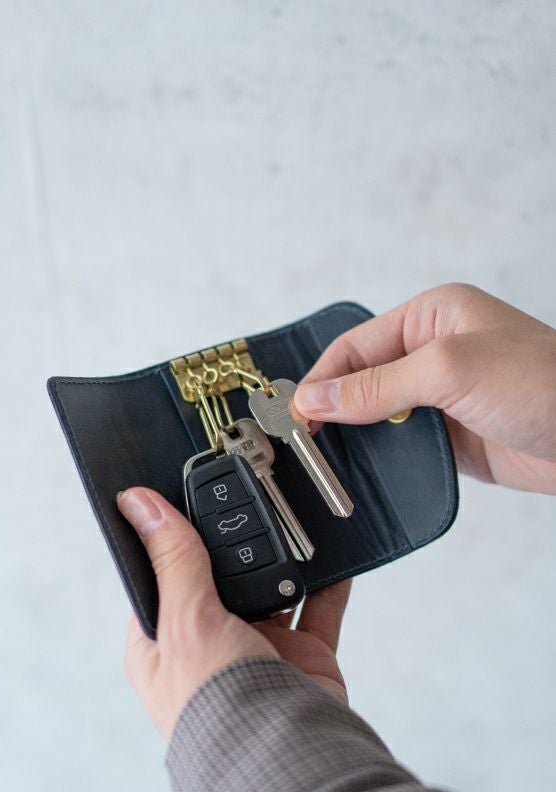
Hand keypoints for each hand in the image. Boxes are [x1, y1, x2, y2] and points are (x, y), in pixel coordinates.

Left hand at [118, 487, 348, 740]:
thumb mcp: (183, 620)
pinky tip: (328, 554)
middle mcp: (210, 642)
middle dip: (233, 544)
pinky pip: (319, 607)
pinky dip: (327, 581)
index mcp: (165, 641)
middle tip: (241, 499)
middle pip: (220, 575)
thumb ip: (173, 559)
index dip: (171, 537)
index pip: (162, 574)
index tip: (184, 497)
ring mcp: (259, 648)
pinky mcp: (303, 654)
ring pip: (270, 585)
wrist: (286, 756)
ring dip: (279, 558)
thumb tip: (140, 505)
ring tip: (284, 520)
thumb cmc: (216, 709)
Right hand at [294, 283, 555, 493]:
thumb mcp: (451, 369)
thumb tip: (315, 398)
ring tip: (320, 461)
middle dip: (331, 407)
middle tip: (300, 440)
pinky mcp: (448, 435)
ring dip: (351, 435)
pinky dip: (376, 457)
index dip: (322, 378)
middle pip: (361, 379)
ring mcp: (439, 396)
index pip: (356, 345)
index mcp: (431, 317)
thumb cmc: (542, 383)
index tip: (294, 413)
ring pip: (376, 414)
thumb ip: (378, 384)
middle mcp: (431, 352)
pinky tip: (357, 471)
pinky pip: (398, 443)